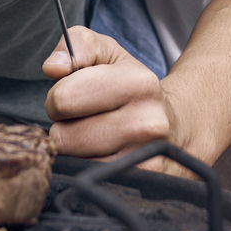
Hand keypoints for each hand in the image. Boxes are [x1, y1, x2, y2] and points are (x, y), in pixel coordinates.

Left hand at [41, 27, 191, 172]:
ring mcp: (145, 160)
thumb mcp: (108, 54)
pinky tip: (105, 156)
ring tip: (97, 138)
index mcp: (137, 83)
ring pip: (73, 163)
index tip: (76, 99)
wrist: (178, 125)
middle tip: (87, 121)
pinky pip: (89, 182)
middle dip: (65, 128)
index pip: (63, 98)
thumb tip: (53, 67)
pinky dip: (89, 171)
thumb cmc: (131, 87)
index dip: (59, 99)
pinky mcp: (141, 186)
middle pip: (63, 138)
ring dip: (77, 152)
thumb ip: (76, 45)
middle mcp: (147, 124)